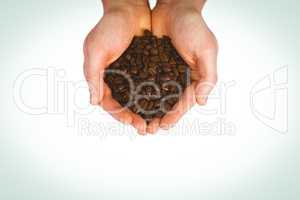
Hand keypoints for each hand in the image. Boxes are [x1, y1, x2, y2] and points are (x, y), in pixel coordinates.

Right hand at [83, 0, 150, 133]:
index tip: (131, 122)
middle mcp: (117, 79)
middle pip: (126, 105)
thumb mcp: (96, 50)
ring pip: (139, 99)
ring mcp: (132, 74)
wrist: (129, 9)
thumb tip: (93, 102)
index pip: (109, 103)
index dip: (119, 114)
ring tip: (156, 123)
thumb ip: (93, 75)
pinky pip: (150, 86)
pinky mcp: (145, 68)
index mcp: (102, 77)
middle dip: (134, 118)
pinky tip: (164, 105)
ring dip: (146, 112)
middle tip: (146, 129)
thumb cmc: (109, 27)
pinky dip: (155, 97)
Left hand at [149, 0, 217, 131]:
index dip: (176, 115)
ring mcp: (166, 72)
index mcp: (195, 77)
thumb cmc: (193, 27)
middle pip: (170, 103)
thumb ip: (207, 76)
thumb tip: (202, 102)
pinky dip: (140, 94)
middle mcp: (180, 78)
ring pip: (157, 96)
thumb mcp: (206, 50)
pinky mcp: (153, 65)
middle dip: (161, 117)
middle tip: (149, 130)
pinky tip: (132, 103)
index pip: (185, 101)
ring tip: (140, 122)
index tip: (165, 126)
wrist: (174, 7)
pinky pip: (146, 82)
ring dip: (149, 110)